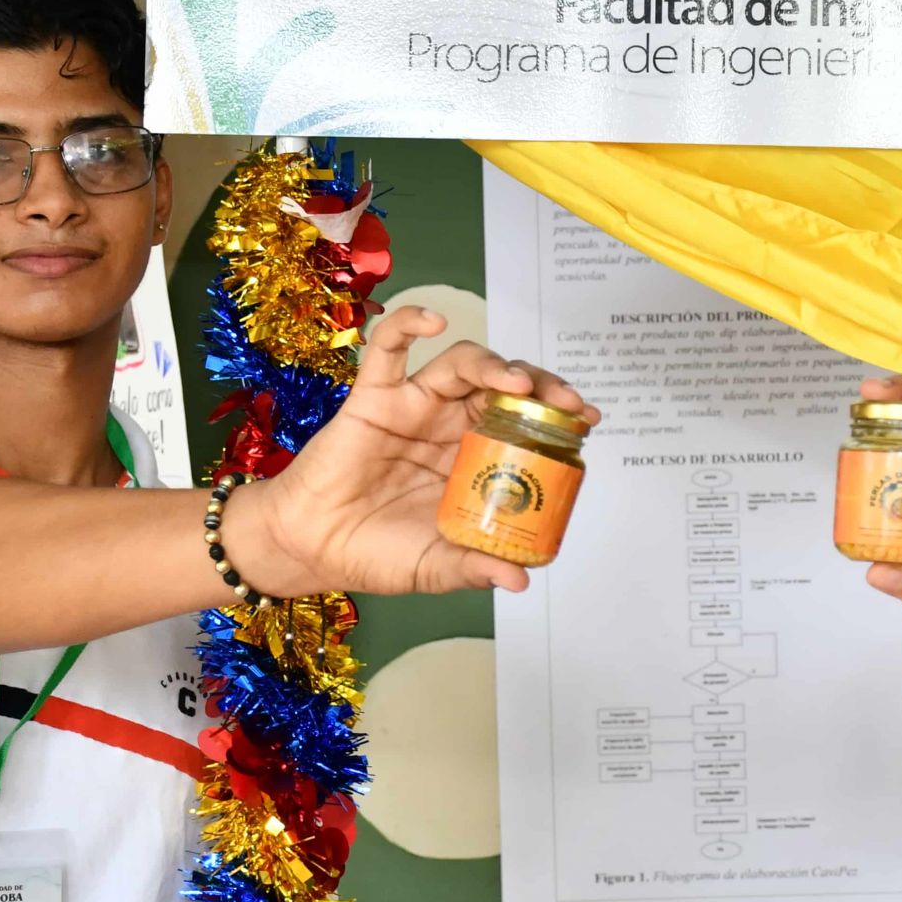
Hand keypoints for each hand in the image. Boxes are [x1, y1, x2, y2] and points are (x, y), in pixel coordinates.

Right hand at [223, 306, 600, 598]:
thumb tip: (520, 579)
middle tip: (563, 402)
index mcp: (476, 459)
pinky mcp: (373, 398)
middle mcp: (451, 425)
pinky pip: (386, 350)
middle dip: (540, 386)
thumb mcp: (437, 566)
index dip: (558, 416)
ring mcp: (415, 407)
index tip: (588, 421)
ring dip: (492, 364)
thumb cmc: (377, 553)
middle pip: (504, 386)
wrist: (313, 549)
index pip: (527, 423)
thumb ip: (474, 567)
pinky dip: (407, 324)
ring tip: (513, 383)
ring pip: (462, 365)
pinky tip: (432, 322)